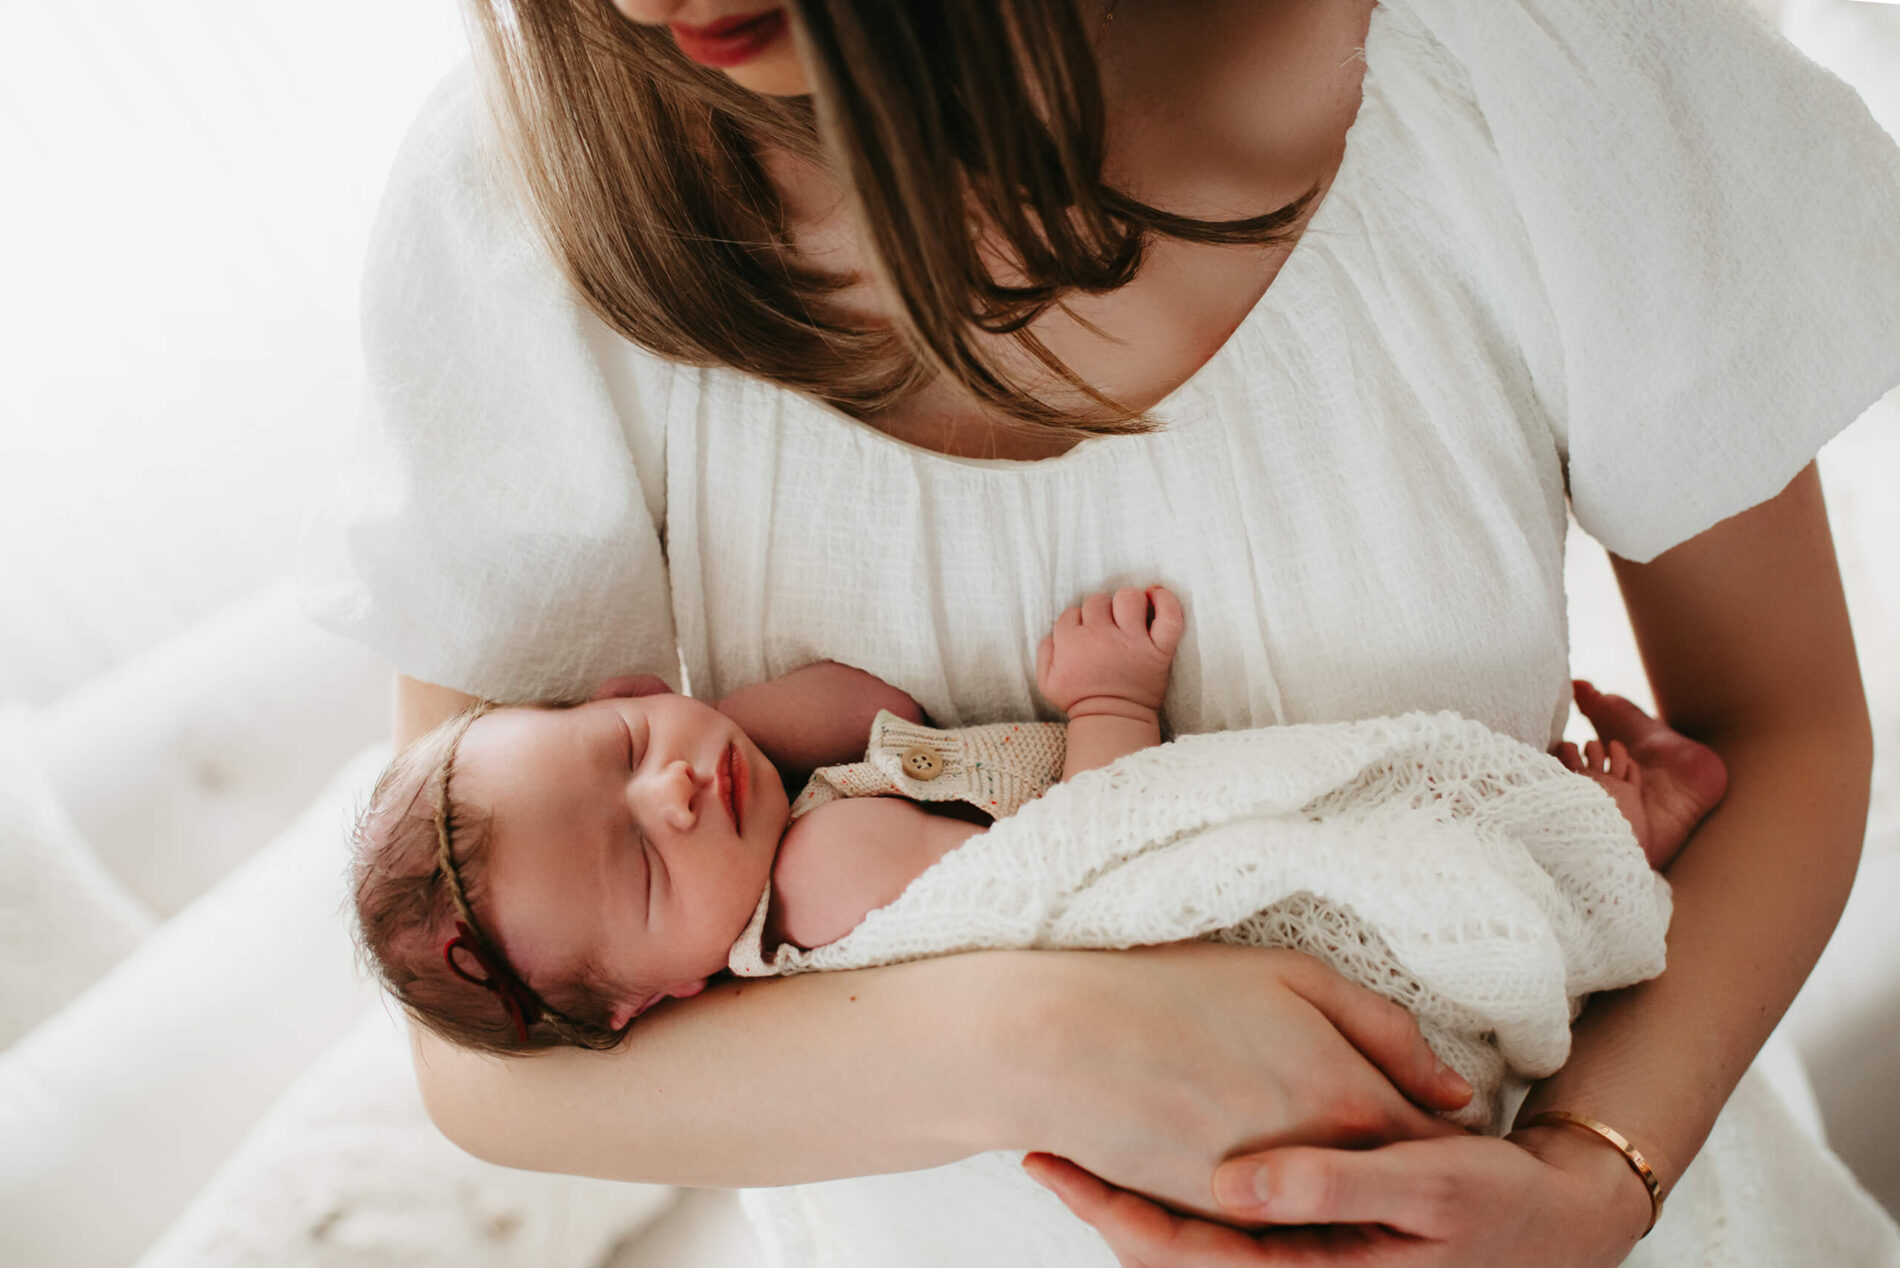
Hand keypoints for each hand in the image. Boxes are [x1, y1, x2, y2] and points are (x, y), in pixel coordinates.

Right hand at [993, 945, 1472, 1217]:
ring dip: (1334, 1189)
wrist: (1061, 1041)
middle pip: (1382, 1182)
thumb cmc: (1176, 990)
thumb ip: (1388, 1031)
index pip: (1429, 1139)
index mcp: (1349, 1101)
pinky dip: (1276, 1201)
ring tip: (1317, 1147)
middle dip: (1395, 1167)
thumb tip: (1455, 1090)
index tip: (1443, 1118)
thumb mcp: (1297, 976)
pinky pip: (1267, 1223)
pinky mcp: (1209, 1222)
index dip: (1439, 1128)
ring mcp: (1261, 1203)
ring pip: (1326, 1211)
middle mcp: (1316, 1167)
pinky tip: (1259, 1159)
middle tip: (1385, 1136)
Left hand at [1024, 1123, 1651, 1266]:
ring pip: (1187, 1239)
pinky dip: (1176, 1187)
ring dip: (1131, 1193)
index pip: (1183, 1255)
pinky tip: (1149, 1143)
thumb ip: (1329, 1185)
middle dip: (1102, 1204)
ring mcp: (1296, 1258)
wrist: (1553, 1223)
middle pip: (1168, 1254)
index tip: (1052, 1166)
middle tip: (1036, 1145)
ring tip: (1071, 1137)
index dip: (1111, 1213)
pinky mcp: (1304, 1237)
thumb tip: (1229, 1185)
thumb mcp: (1427, 1184)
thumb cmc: (1496, 1204)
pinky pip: (1220, 1222)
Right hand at [1037, 586, 1184, 718]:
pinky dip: (1166, 601)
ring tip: (1128, 617)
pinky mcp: (1158, 649)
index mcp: (1071, 641)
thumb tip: (1055, 631)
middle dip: (1100, 612)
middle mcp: (1100, 635)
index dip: (1078, 622)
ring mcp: (1132, 641)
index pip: (1072, 612)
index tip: (1085, 636)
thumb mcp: (1046, 681)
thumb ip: (1044, 651)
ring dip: (1127, 603)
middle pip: (1098, 601)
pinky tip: (1156, 595)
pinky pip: (1168, 616)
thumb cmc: (1080, 701)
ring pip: (1129, 598)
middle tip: (1105, 630)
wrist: (1113, 722)